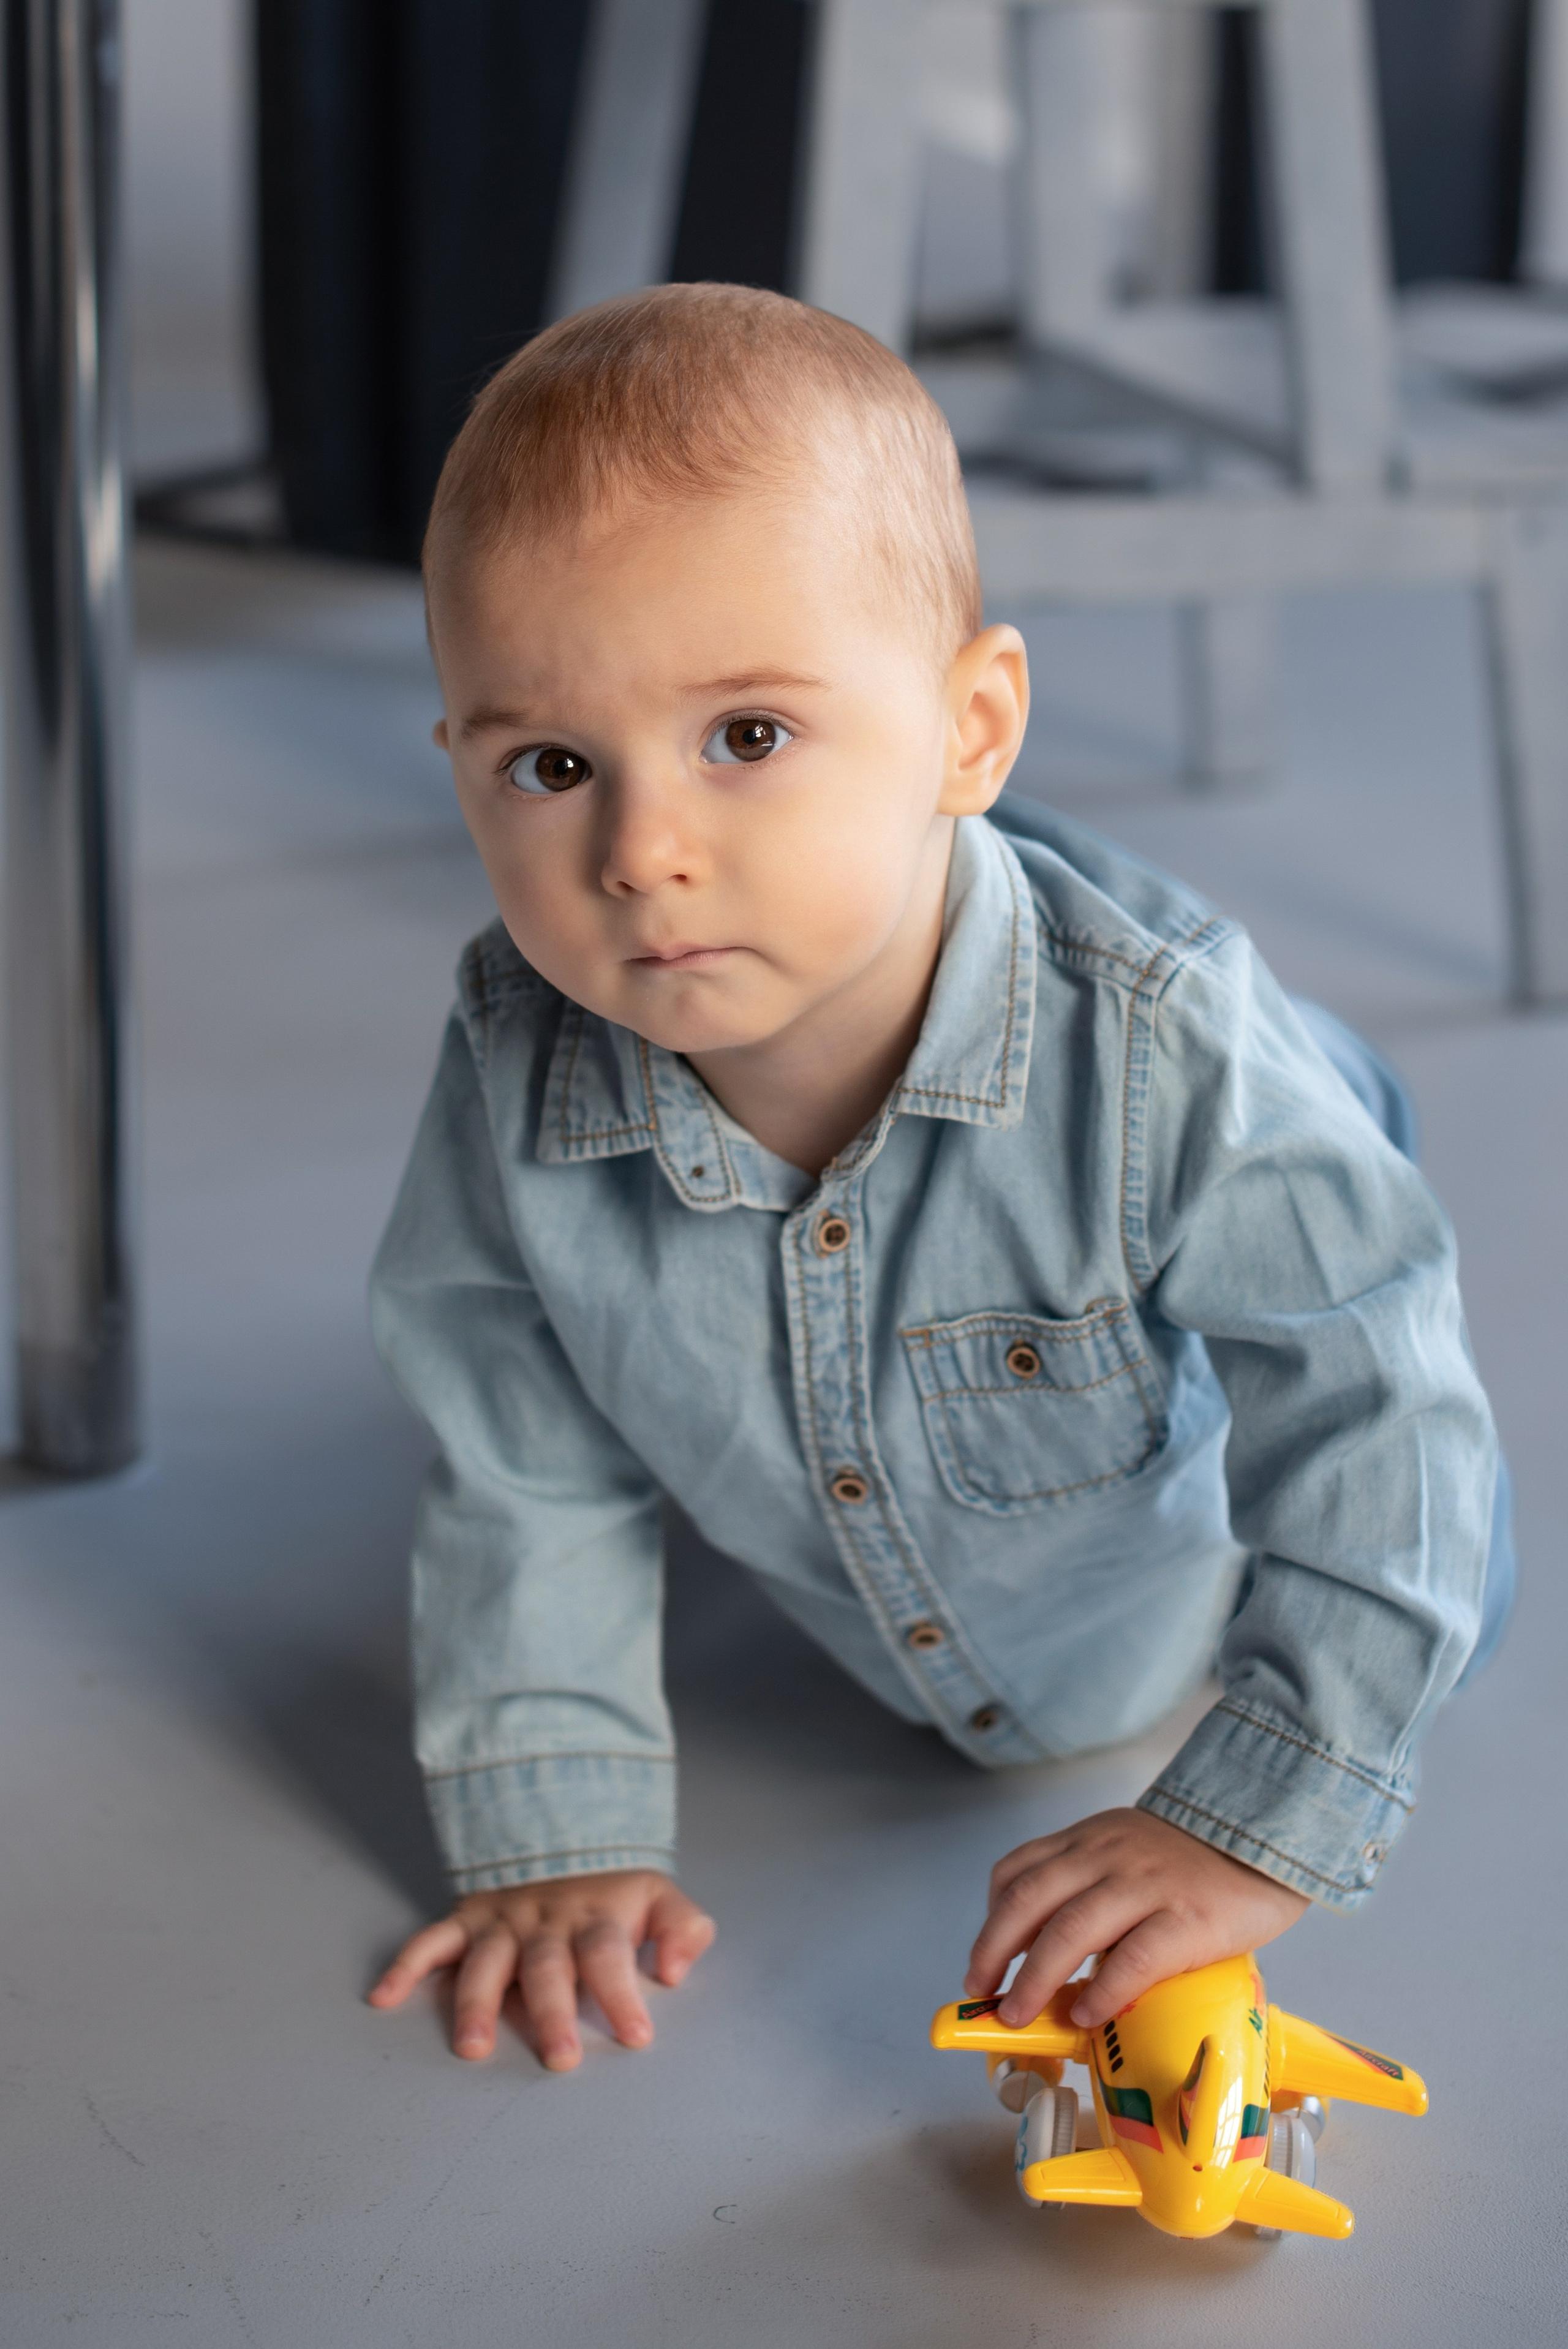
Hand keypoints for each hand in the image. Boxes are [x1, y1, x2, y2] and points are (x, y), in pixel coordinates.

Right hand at [368, 1867, 714, 2069]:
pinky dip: (405, 1966)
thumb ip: (683, 1930)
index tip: (636, 2037)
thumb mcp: (661, 1896)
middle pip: (548, 1968)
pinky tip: (384, 1997)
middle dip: (553, 2014)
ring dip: (477, 2004)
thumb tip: (675, 1969)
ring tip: (472, 2048)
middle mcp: (545, 1923)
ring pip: (487, 1963)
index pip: (609, 1956)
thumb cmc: (615, 1887)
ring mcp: (502, 1922)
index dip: (622, 1994)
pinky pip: (431, 1941)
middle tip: (559, 2060)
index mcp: (595, 1918)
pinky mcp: (467, 1920)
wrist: (565, 1831)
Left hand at [964, 1807, 1307, 2031]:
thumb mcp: (1127, 1848)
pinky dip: (1103, 1991)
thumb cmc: (1196, 1856)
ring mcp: (1144, 1886)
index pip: (1017, 1872)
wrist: (1267, 1835)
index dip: (991, 1920)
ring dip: (1034, 1980)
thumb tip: (1052, 1950)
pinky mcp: (1185, 1919)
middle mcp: (1107, 1857)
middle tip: (983, 1994)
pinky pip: (1133, 1959)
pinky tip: (1088, 2015)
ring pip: (1069, 1932)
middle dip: (995, 1952)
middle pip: (1029, 1902)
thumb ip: (1092, 1883)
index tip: (984, 1961)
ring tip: (1019, 2015)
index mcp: (1089, 1841)